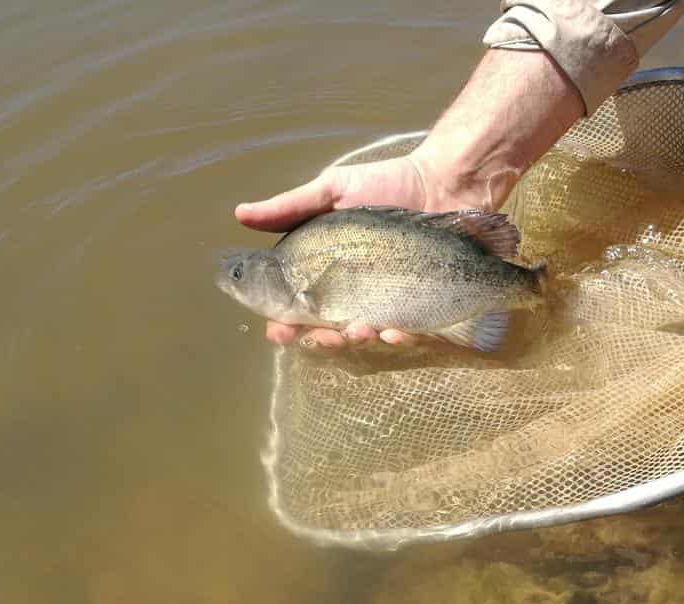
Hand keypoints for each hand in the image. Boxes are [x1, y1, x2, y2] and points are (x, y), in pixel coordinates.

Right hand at [234, 153, 475, 349]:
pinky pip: (407, 335)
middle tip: (326, 335)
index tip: (279, 331)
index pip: (296, 307)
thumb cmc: (386, 184)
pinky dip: (399, 339)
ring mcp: (387, 303)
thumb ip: (289, 207)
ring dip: (358, 341)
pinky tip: (397, 332)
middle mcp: (353, 293)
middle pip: (327, 333)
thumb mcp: (333, 189)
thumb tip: (239, 214)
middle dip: (322, 340)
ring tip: (362, 329)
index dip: (283, 324)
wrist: (445, 182)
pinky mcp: (422, 309)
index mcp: (324, 271)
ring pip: (365, 339)